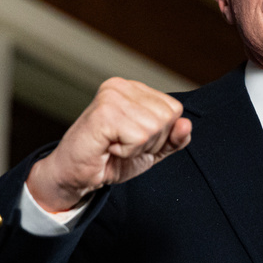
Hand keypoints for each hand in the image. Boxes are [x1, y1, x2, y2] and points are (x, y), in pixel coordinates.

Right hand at [26, 78, 191, 211]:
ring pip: (154, 128)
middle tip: (123, 145)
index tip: (134, 139)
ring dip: (137, 147)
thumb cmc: (109, 159)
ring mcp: (112, 96)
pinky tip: (109, 147)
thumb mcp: (151, 150)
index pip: (174, 109)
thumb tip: (186, 124)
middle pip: (168, 117)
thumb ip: (174, 138)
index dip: (161, 134)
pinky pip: (139, 137)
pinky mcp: (104, 112)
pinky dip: (127, 151)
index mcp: (133, 88)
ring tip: (115, 146)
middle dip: (151, 141)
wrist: (76, 176)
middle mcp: (122, 86)